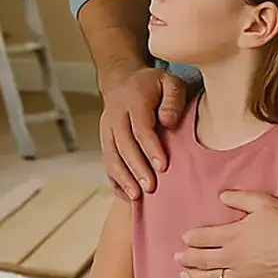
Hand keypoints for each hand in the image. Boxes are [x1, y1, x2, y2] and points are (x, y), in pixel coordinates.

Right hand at [98, 66, 188, 198]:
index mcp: (133, 101)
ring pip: (111, 156)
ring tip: (136, 197)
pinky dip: (115, 180)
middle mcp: (115, 116)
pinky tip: (126, 195)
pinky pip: (107, 161)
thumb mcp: (169, 82)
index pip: (141, 128)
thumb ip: (173, 99)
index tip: (163, 166)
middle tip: (150, 187)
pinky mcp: (104, 140)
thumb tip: (168, 122)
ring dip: (123, 178)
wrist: (123, 80)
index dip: (151, 148)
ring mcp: (106, 129)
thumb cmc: (152, 85)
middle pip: (123, 145)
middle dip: (136, 168)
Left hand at [177, 192, 277, 277]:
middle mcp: (231, 256)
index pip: (202, 238)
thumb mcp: (262, 202)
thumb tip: (221, 196)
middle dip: (186, 258)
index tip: (184, 239)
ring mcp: (240, 276)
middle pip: (201, 259)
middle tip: (177, 258)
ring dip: (193, 277)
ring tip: (183, 276)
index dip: (191, 239)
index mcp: (232, 235)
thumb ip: (239, 198)